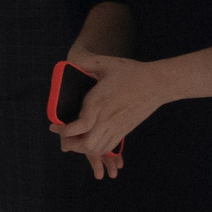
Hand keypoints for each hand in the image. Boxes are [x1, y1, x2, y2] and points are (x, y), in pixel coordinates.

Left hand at [52, 53, 160, 175]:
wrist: (157, 83)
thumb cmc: (132, 72)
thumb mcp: (106, 63)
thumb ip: (86, 63)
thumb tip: (71, 62)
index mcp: (98, 103)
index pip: (77, 126)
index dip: (62, 130)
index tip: (53, 126)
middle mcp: (106, 119)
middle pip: (86, 144)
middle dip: (71, 144)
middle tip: (63, 136)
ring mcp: (117, 127)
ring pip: (97, 149)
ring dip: (83, 148)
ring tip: (74, 140)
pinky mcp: (125, 130)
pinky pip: (108, 147)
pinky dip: (96, 149)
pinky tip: (91, 141)